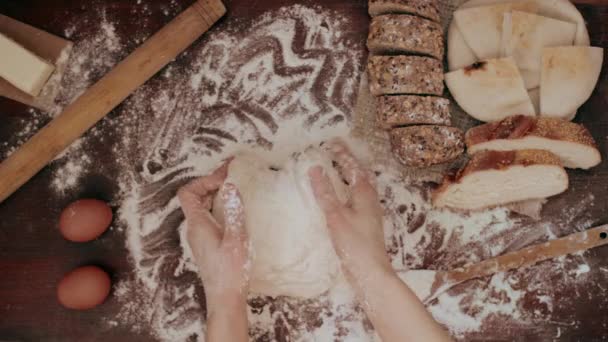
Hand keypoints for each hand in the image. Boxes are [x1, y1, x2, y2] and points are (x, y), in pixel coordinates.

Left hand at [177, 163, 249, 312]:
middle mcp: (195, 229)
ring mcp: (200, 237)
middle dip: (213, 183)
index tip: (225, 177)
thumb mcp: (236, 238)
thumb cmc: (230, 271)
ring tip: (235, 187)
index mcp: (198, 224)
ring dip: (216, 194)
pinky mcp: (207, 243)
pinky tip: (235, 209)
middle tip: (233, 174)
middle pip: (196, 197)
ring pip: (203, 207)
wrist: (225, 298)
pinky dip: (219, 206)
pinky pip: (209, 216)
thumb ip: (233, 211)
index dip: (204, 180)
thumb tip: (231, 186)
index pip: (188, 193)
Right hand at [309, 141, 392, 295]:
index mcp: (365, 193)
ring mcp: (370, 211)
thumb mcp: (335, 216)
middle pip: (360, 174)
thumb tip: (315, 169)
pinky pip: (358, 196)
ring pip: (360, 186)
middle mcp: (370, 199)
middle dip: (347, 161)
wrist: (371, 272)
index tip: (331, 142)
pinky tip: (342, 196)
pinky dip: (348, 189)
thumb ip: (325, 192)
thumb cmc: (354, 243)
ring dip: (349, 175)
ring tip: (338, 168)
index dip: (342, 154)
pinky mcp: (367, 222)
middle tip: (335, 150)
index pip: (352, 167)